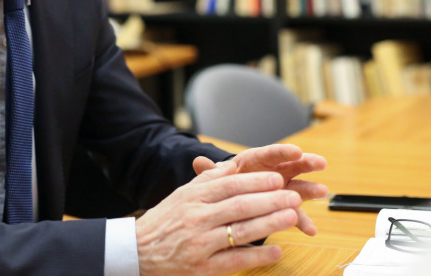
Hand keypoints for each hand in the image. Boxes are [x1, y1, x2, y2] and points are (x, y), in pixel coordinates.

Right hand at [135, 160, 301, 275]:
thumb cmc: (164, 220)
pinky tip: (277, 250)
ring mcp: (200, 244)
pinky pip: (235, 260)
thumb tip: (235, 165)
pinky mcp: (202, 267)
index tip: (277, 178)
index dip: (256, 181)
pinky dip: (258, 256)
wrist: (137, 250)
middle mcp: (197, 218)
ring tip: (291, 216)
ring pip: (241, 231)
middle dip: (270, 200)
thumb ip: (208, 180)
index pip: (229, 185)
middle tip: (293, 195)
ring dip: (270, 223)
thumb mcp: (182, 194)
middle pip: (240, 206)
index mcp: (193, 197)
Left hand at [193, 144, 327, 235]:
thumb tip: (197, 160)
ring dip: (309, 190)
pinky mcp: (282, 206)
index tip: (296, 150)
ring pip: (297, 187)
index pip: (267, 153)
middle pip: (289, 165)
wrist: (227, 200)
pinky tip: (310, 230)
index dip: (281, 152)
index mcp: (253, 163)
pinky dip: (302, 221)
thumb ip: (211, 173)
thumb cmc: (224, 185)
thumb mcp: (216, 180)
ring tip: (322, 192)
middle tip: (320, 163)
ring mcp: (280, 189)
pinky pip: (294, 214)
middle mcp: (270, 172)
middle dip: (304, 164)